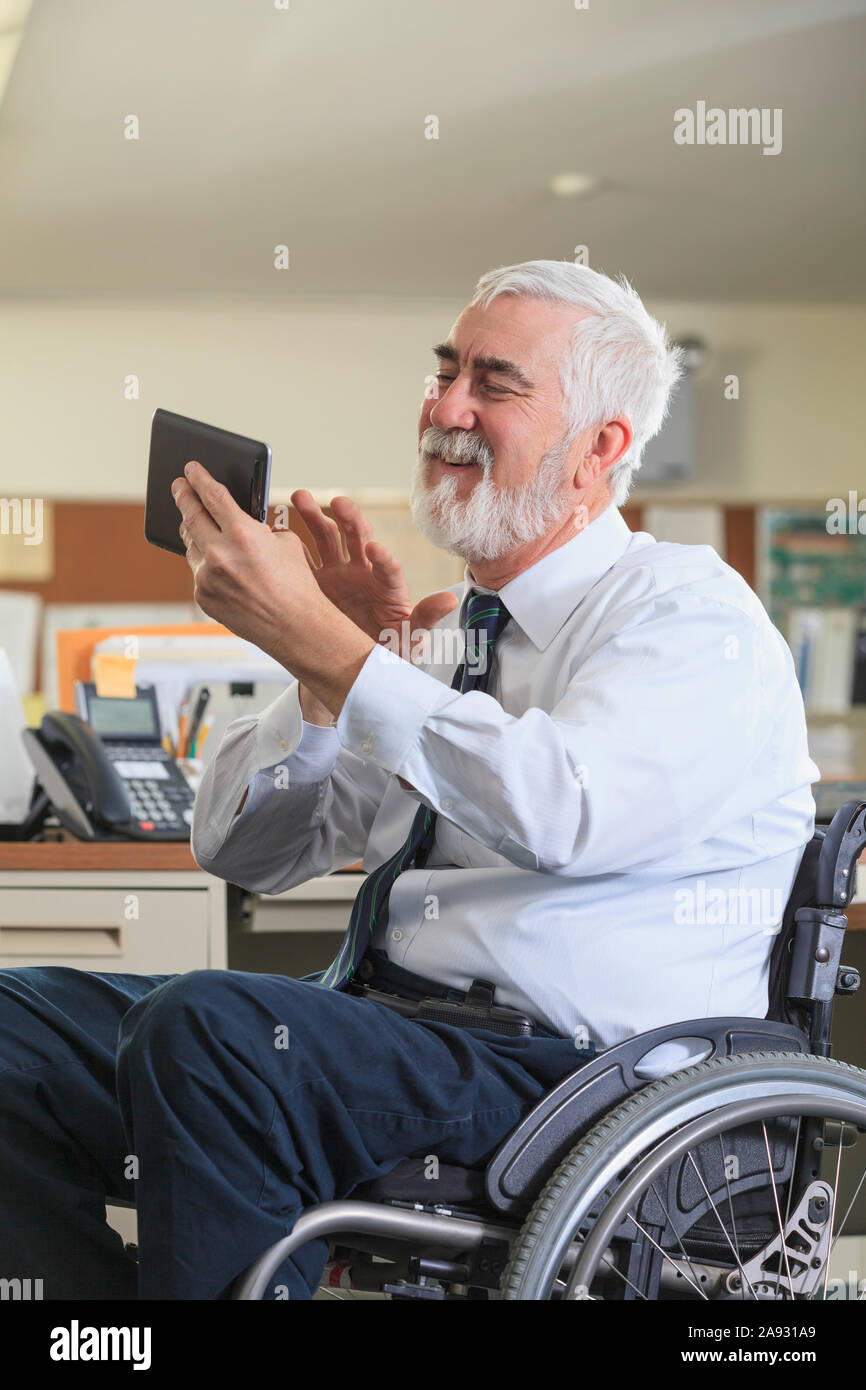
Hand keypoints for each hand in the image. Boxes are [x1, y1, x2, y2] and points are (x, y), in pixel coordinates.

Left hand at [173, 462, 328, 658]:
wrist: (296, 627)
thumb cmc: (298, 584)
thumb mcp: (285, 543)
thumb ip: (257, 526)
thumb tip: (238, 518)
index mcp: (243, 534)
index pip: (212, 496)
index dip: (199, 478)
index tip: (190, 468)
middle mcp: (220, 554)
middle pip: (191, 516)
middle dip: (183, 497)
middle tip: (178, 486)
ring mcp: (207, 578)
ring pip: (191, 544)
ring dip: (192, 530)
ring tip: (193, 519)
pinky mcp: (203, 597)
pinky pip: (198, 571)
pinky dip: (205, 561)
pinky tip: (211, 558)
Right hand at [291, 489, 457, 658]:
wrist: (355, 663)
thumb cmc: (389, 650)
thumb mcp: (410, 639)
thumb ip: (425, 618)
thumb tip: (451, 599)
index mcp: (387, 585)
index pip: (388, 567)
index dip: (383, 557)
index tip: (375, 549)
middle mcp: (361, 572)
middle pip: (357, 538)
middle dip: (348, 518)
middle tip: (338, 504)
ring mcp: (335, 576)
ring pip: (326, 539)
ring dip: (314, 517)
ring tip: (300, 498)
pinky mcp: (313, 583)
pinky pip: (300, 560)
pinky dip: (288, 544)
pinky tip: (276, 529)